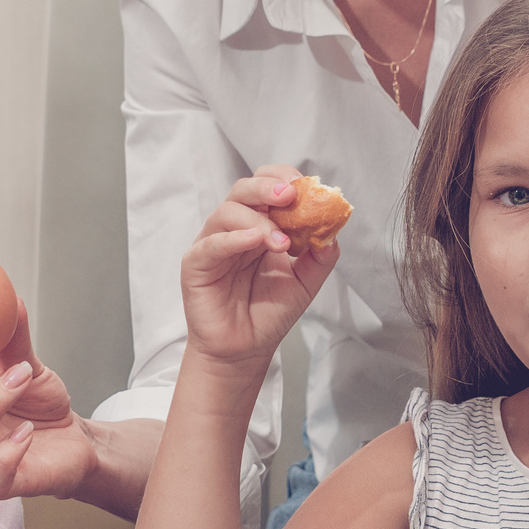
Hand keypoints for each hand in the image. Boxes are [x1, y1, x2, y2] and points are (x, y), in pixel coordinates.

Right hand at [179, 168, 336, 371]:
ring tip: (280, 242)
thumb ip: (320, 257)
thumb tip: (333, 232)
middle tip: (290, 196)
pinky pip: (211, 243)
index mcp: (260, 224)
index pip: (267, 186)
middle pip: (244, 190)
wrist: (245, 349)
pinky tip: (253, 241)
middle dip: (268, 187)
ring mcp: (214, 243)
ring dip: (257, 219)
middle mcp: (236, 228)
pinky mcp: (196, 263)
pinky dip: (233, 238)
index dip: (284, 180)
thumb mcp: (305, 283)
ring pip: (227, 211)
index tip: (305, 188)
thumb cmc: (269, 312)